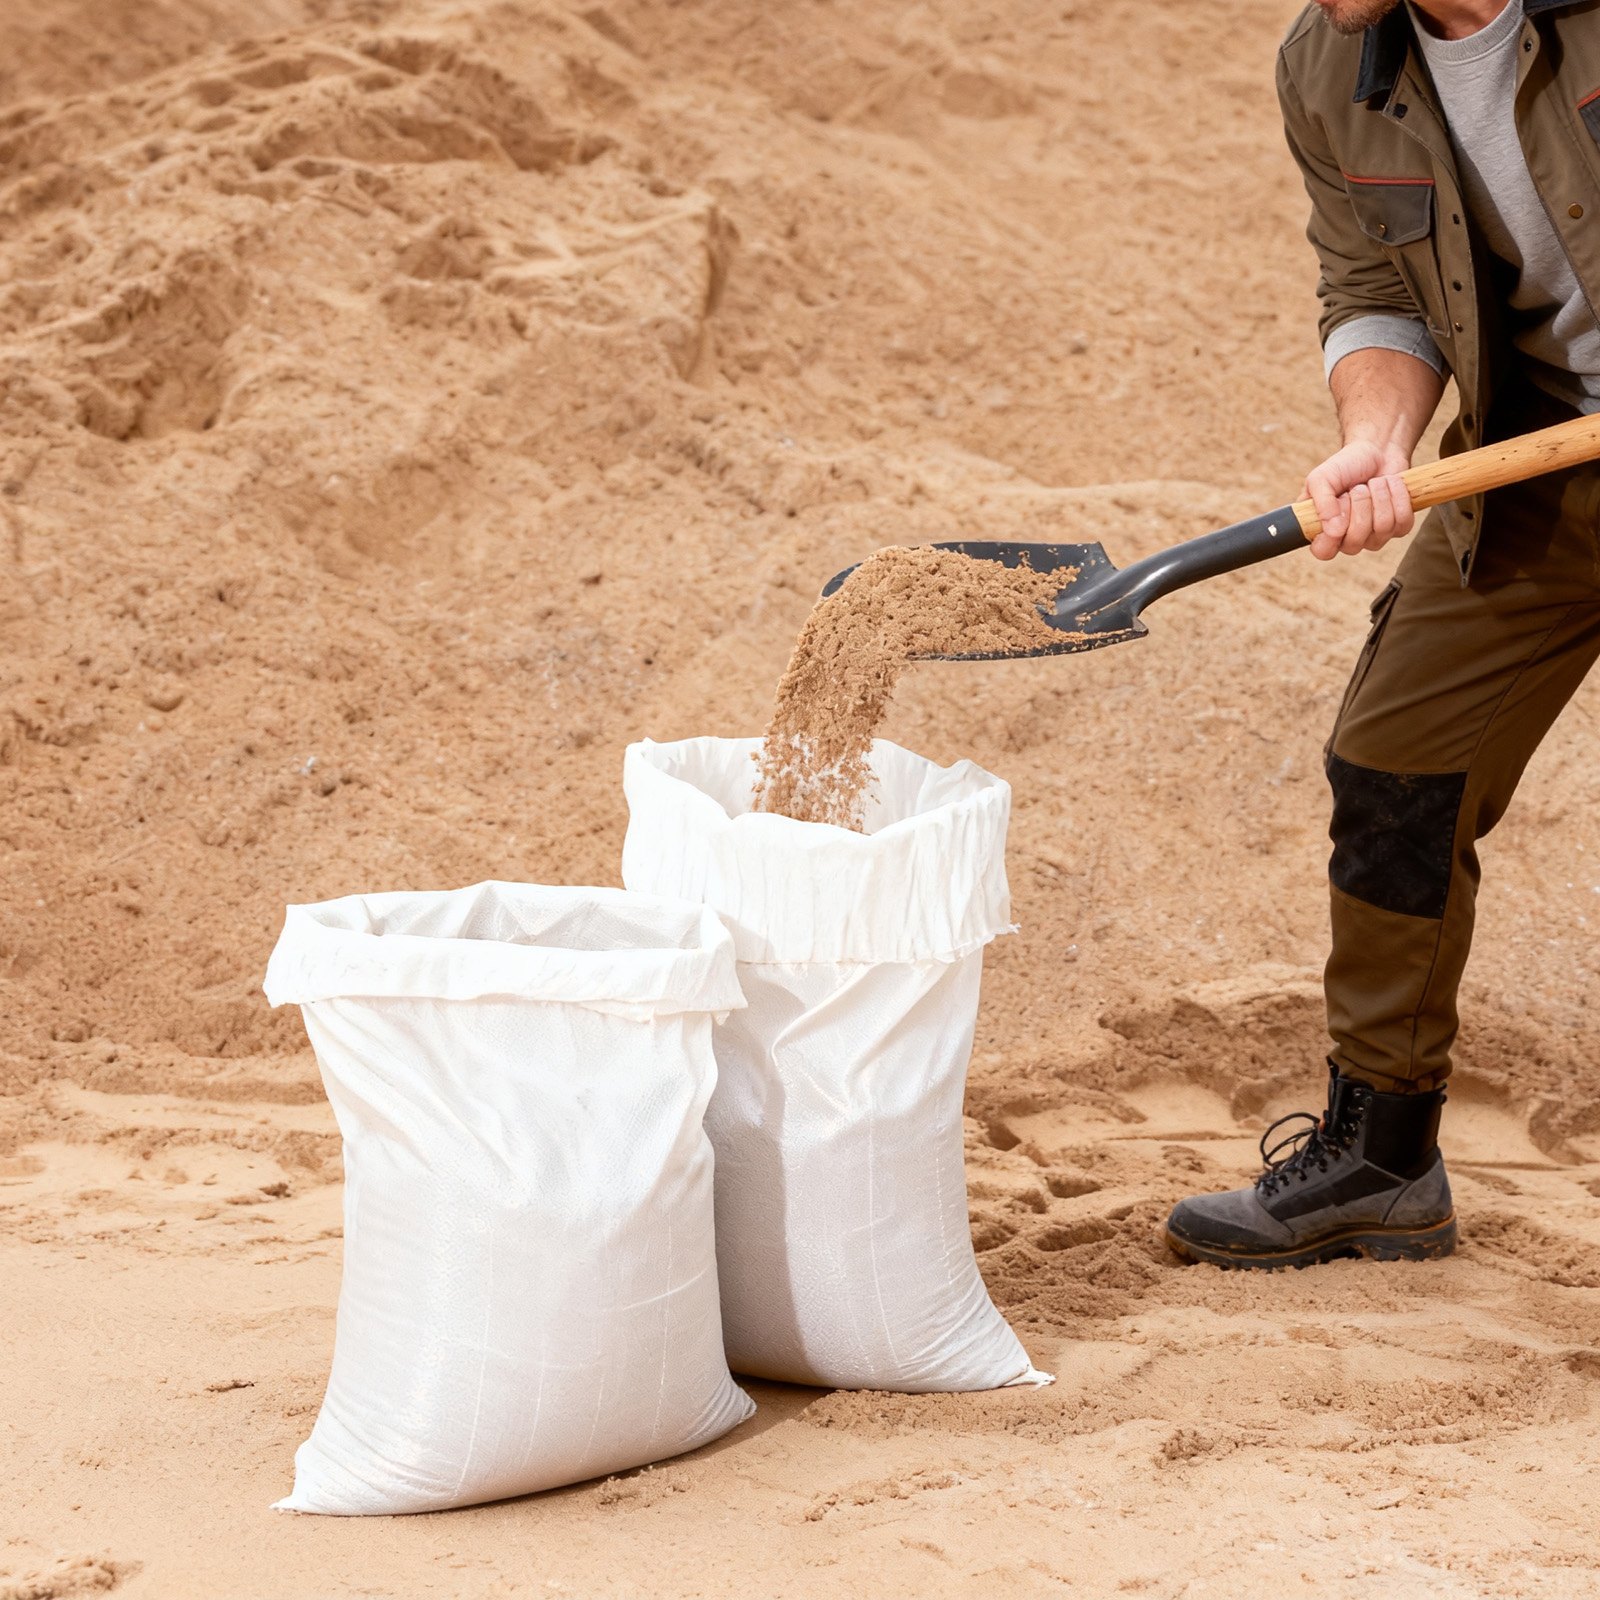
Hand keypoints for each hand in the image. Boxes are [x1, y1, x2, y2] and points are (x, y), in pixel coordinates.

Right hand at [1303, 440, 1414, 560]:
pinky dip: (1399, 497)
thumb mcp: (1322, 478)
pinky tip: (1390, 486)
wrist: (1377, 451)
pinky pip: (1402, 522)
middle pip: (1356, 541)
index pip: (1323, 552)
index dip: (1331, 537)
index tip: (1336, 512)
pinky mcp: (1398, 527)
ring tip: (1374, 483)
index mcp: (1324, 530)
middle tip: (1358, 487)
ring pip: (1382, 529)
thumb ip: (1320, 503)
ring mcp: (1374, 536)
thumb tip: (1333, 530)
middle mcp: (1347, 538)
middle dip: (1360, 505)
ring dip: (1380, 497)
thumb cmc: (1345, 466)